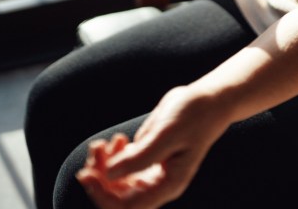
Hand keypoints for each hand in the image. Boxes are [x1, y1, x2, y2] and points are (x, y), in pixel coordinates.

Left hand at [77, 86, 227, 208]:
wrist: (209, 100)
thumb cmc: (195, 115)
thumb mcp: (168, 133)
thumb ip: (140, 156)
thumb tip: (109, 174)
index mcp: (168, 184)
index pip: (128, 207)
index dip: (103, 195)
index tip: (88, 174)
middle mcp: (159, 183)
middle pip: (118, 197)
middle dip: (100, 177)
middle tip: (95, 151)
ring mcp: (152, 171)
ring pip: (117, 182)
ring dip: (103, 165)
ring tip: (103, 144)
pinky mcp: (148, 157)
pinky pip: (123, 166)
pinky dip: (113, 156)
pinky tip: (118, 139)